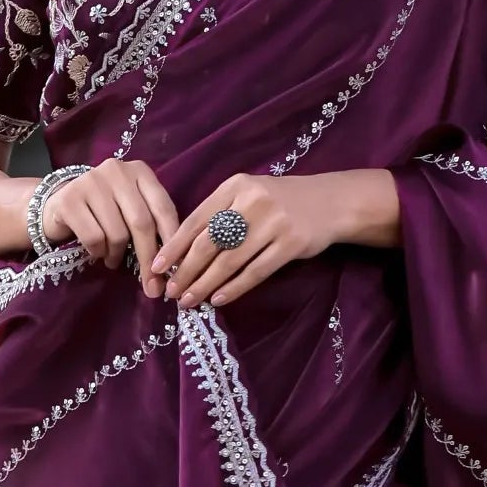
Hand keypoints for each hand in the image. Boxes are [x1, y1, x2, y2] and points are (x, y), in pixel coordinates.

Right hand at [43, 158, 179, 298]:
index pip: (164, 208)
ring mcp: (91, 182)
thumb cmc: (104, 211)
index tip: (175, 270)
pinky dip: (98, 252)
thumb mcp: (132, 209)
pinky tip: (97, 252)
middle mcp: (117, 171)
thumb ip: (153, 226)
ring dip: (118, 255)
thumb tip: (176, 266)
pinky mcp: (69, 199)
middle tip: (152, 287)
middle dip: (148, 259)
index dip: (172, 241)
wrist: (58, 204)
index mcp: (140, 171)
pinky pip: (94, 238)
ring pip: (118, 233)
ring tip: (113, 258)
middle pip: (142, 223)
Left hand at [151, 170, 399, 308]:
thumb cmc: (280, 202)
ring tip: (189, 300)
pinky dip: (234, 288)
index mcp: (234, 186)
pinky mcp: (291, 244)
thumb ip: (219, 215)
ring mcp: (273, 222)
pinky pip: (255, 272)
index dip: (173, 247)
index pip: (195, 220)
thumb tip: (181, 252)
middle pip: (209, 243)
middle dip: (186, 271)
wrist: (330, 202)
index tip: (156, 268)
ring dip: (205, 284)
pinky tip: (218, 299)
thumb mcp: (247, 196)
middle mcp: (251, 201)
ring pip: (230, 261)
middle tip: (171, 292)